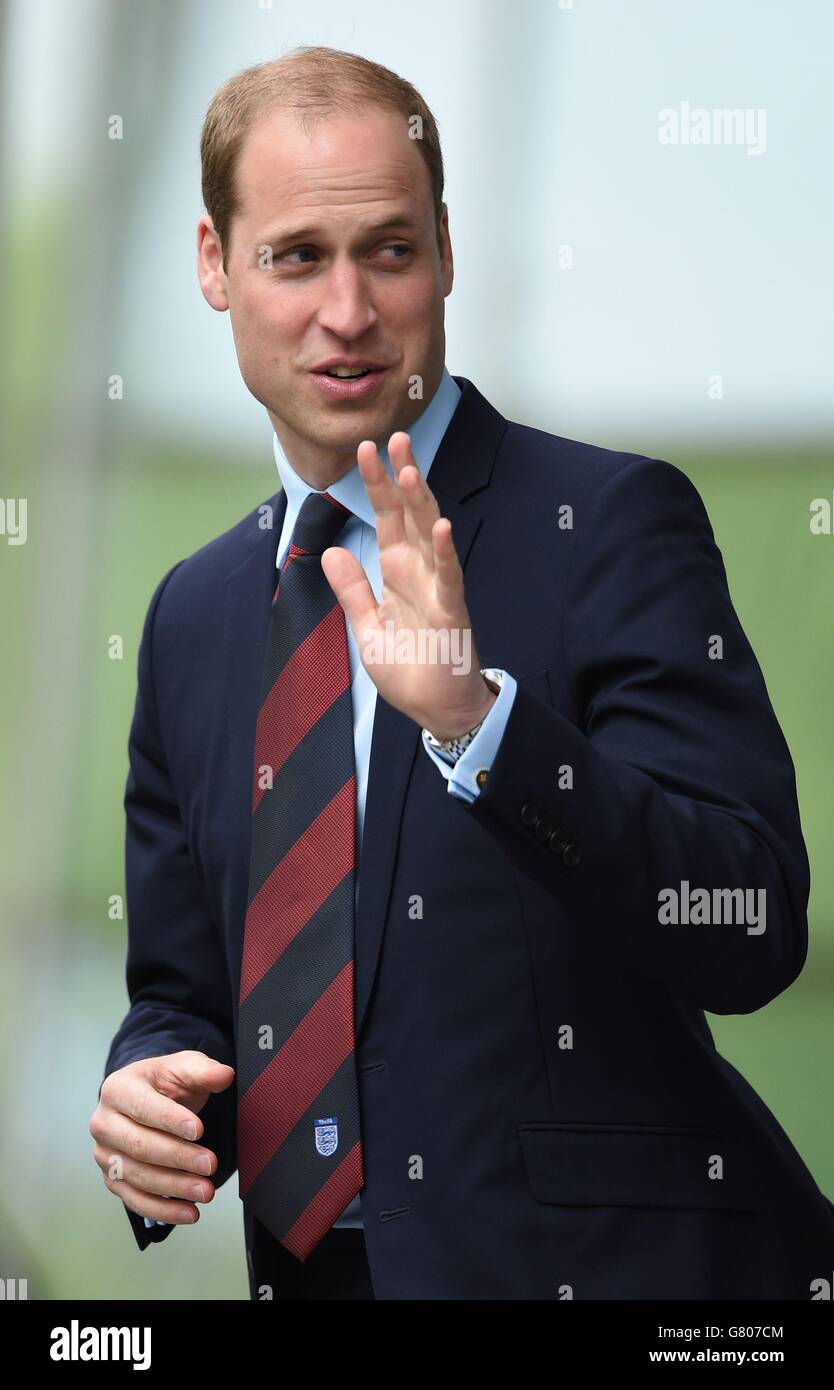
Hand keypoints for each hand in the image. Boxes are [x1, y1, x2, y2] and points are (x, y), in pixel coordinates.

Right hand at [89, 1050, 234, 1225]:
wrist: (146, 1097)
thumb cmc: (164, 1083)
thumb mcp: (184, 1067)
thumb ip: (203, 1070)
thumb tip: (225, 1075)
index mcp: (117, 1089)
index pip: (143, 1107)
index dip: (171, 1120)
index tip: (199, 1130)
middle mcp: (103, 1123)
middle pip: (139, 1145)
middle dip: (177, 1157)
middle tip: (210, 1164)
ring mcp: (105, 1154)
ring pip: (138, 1176)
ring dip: (174, 1187)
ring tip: (206, 1191)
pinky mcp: (113, 1178)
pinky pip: (135, 1200)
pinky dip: (163, 1210)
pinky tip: (190, 1213)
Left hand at [320, 432, 496, 739]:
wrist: (437, 709)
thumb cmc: (410, 669)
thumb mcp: (368, 628)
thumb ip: (353, 589)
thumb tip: (333, 552)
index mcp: (398, 574)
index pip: (387, 519)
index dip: (377, 485)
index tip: (366, 449)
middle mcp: (419, 573)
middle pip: (409, 515)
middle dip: (400, 477)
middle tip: (394, 437)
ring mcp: (436, 590)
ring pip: (429, 536)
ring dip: (420, 503)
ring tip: (409, 470)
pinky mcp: (450, 614)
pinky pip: (448, 578)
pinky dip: (442, 552)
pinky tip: (439, 527)